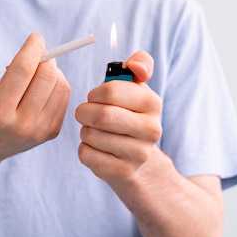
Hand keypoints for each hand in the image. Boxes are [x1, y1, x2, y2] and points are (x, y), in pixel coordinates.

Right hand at [0, 33, 70, 165]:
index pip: (22, 72)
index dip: (32, 49)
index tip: (35, 37)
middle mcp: (21, 126)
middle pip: (46, 77)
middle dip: (43, 57)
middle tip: (33, 52)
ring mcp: (39, 132)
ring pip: (60, 86)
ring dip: (51, 69)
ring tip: (33, 69)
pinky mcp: (51, 132)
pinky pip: (64, 96)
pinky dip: (56, 82)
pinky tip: (39, 83)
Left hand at [75, 51, 161, 182]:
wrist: (137, 156)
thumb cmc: (129, 113)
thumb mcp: (136, 87)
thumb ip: (140, 64)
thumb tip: (135, 64)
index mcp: (152, 103)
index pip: (110, 91)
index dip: (95, 93)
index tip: (97, 98)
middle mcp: (151, 129)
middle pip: (101, 116)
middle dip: (85, 112)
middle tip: (86, 114)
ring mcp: (139, 154)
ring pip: (90, 135)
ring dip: (85, 131)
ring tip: (95, 131)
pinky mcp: (123, 172)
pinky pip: (86, 154)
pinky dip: (85, 149)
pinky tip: (97, 148)